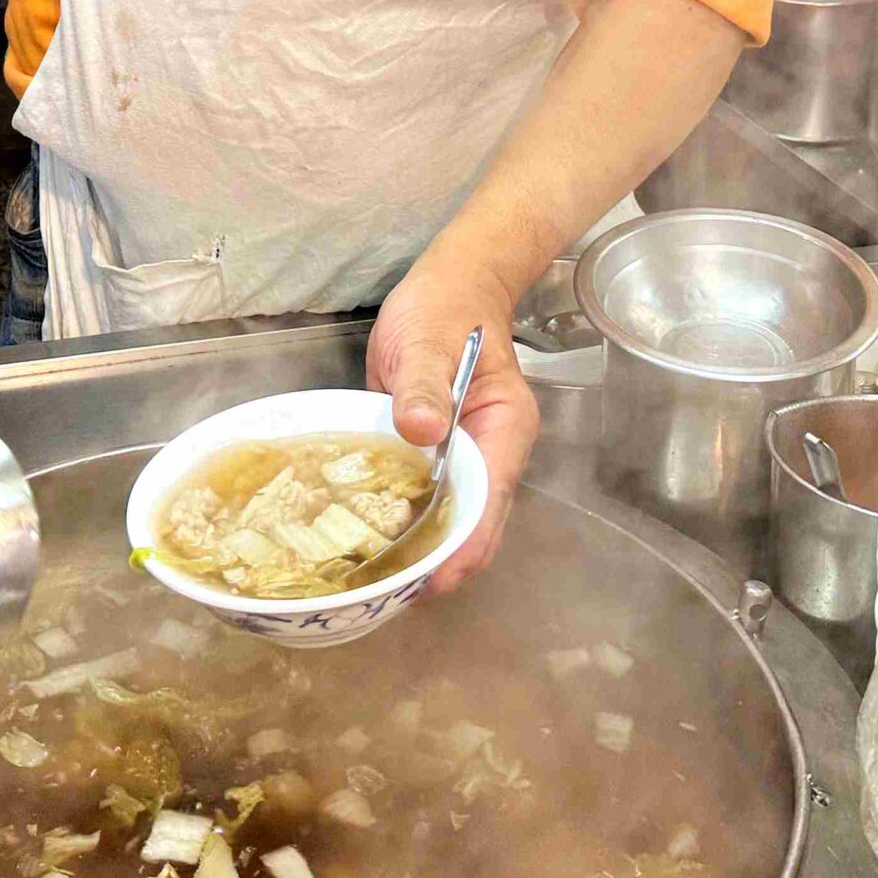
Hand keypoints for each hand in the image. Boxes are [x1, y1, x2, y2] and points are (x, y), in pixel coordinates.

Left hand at [366, 264, 536, 593]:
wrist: (448, 285)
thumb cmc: (443, 308)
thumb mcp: (427, 340)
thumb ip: (425, 385)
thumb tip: (423, 431)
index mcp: (504, 430)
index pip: (489, 501)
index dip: (463, 546)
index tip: (431, 581)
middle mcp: (494, 453)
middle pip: (476, 523)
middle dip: (442, 561)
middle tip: (391, 592)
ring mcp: (469, 457)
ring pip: (454, 518)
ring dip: (425, 548)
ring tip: (379, 579)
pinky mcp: (442, 456)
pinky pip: (431, 499)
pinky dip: (410, 523)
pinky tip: (373, 541)